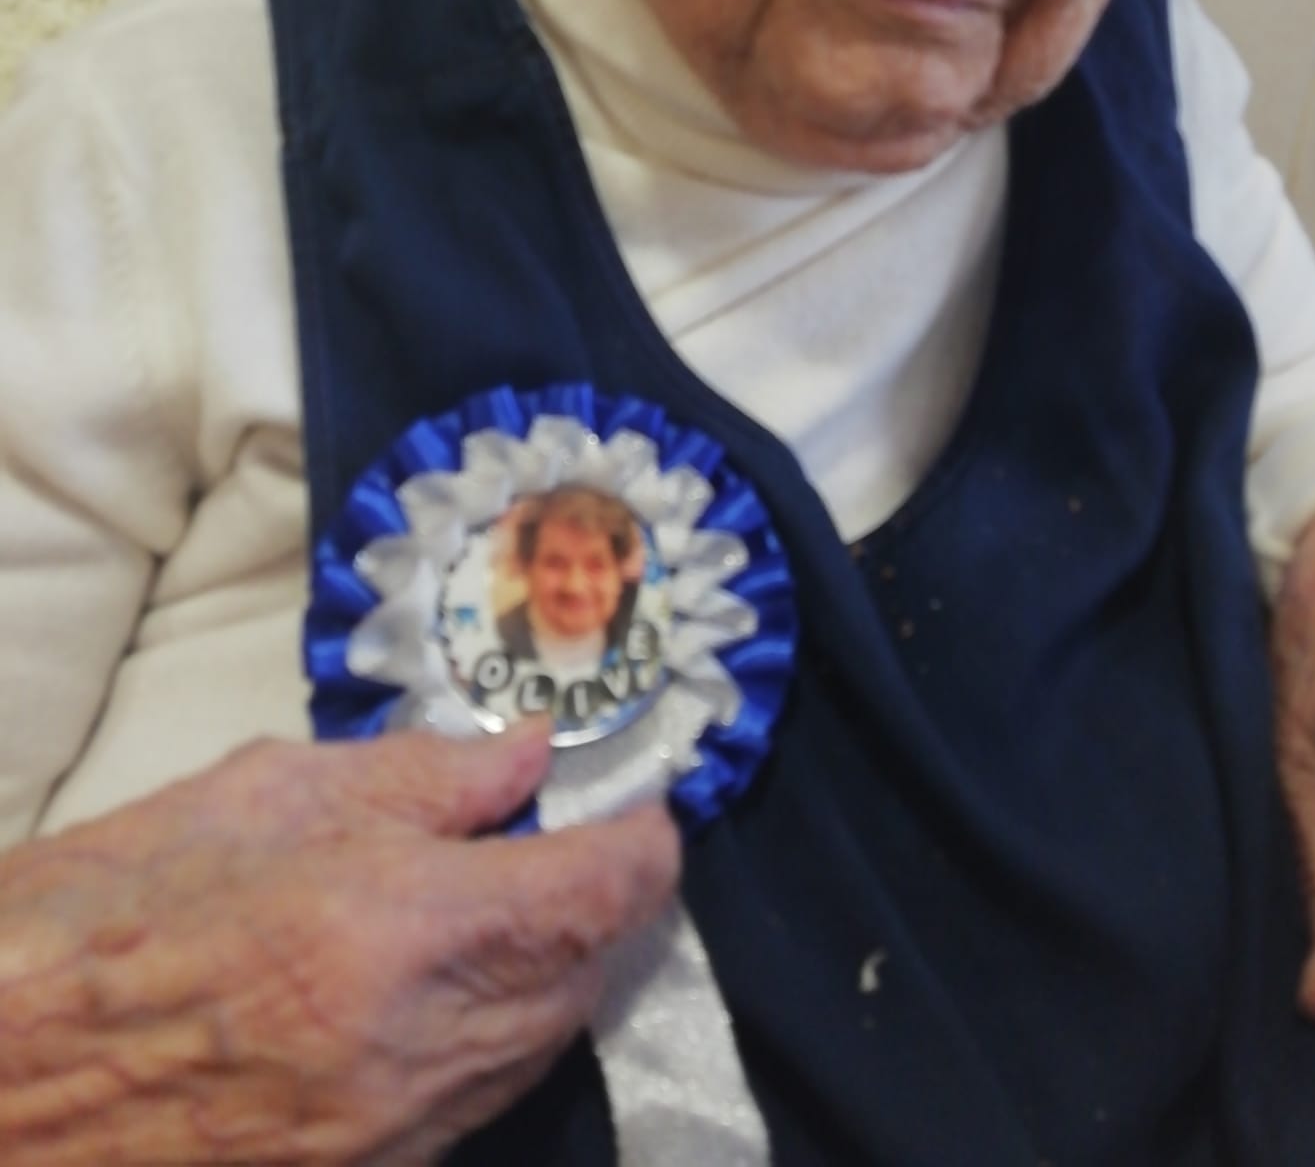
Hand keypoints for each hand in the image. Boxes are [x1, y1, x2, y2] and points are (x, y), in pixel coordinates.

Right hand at [0, 723, 678, 1164]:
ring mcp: (388, 1135)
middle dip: (609, 902)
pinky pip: (478, 1099)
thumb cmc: (101, 914)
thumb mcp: (260, 796)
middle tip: (587, 836)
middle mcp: (413, 1050)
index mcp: (390, 931)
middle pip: (587, 976)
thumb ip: (418, 776)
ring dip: (561, 969)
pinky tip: (460, 980)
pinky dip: (499, 1033)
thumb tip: (527, 754)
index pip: (595, 894)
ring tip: (526, 897)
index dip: (644, 842)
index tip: (645, 804)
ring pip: (542, 1045)